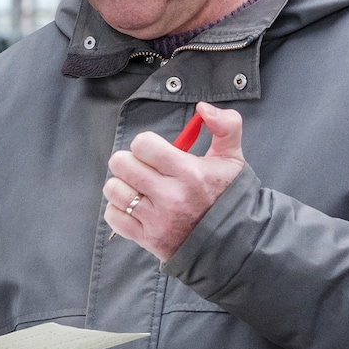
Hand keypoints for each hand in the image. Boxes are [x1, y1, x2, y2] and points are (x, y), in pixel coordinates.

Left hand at [103, 102, 245, 260]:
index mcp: (189, 172)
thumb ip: (225, 125)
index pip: (143, 145)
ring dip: (122, 185)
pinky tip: (134, 207)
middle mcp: (171, 196)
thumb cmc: (228, 195)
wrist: (234, 240)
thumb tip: (203, 107)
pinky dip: (118, 209)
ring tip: (137, 188)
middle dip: (129, 162)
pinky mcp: (148, 239)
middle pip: (121, 164)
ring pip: (114, 189)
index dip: (145, 145)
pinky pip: (113, 216)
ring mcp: (157, 220)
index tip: (154, 153)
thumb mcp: (232, 158)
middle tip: (142, 169)